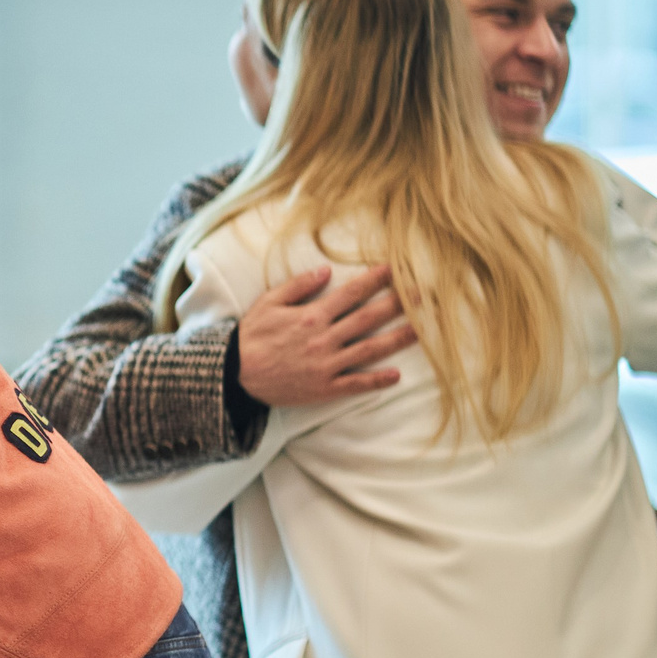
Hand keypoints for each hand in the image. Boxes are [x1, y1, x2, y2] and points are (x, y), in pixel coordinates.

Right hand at [235, 266, 416, 408]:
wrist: (234, 375)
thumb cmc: (250, 337)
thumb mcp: (268, 303)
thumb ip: (298, 286)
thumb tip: (326, 270)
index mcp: (312, 315)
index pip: (351, 294)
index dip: (375, 280)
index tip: (395, 270)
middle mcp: (324, 338)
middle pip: (368, 319)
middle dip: (398, 305)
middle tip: (422, 295)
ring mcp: (327, 365)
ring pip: (370, 350)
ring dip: (398, 339)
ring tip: (422, 330)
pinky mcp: (324, 388)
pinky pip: (355, 384)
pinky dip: (376, 381)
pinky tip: (396, 376)